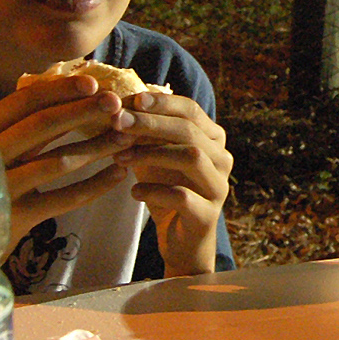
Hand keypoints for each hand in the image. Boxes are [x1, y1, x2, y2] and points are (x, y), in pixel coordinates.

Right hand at [0, 76, 133, 252]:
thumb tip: (69, 93)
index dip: (60, 90)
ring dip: (96, 147)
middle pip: (43, 125)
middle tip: (117, 103)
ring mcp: (2, 188)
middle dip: (84, 111)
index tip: (94, 83)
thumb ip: (20, 127)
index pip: (23, 101)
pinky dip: (95, 186)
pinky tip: (118, 175)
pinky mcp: (17, 217)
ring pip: (58, 161)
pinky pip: (65, 198)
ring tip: (126, 139)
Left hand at [112, 90, 231, 275]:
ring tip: (120, 157)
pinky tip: (134, 192)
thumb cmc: (165, 190)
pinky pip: (182, 196)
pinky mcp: (208, 215)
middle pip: (190, 131)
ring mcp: (218, 188)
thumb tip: (117, 103)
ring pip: (192, 158)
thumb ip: (143, 133)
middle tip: (118, 122)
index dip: (163, 103)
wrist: (180, 240)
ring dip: (151, 153)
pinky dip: (153, 190)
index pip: (191, 110)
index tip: (133, 99)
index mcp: (212, 140)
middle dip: (151, 123)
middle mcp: (222, 160)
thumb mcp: (153, 157)